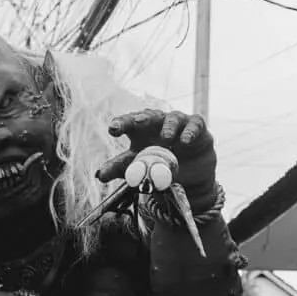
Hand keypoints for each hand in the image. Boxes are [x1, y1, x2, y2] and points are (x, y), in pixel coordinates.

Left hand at [97, 110, 216, 208]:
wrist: (189, 179)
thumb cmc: (161, 168)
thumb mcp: (139, 169)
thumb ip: (120, 169)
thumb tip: (99, 174)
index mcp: (141, 132)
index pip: (129, 124)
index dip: (121, 124)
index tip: (113, 129)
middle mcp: (159, 123)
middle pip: (149, 116)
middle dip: (142, 118)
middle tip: (136, 124)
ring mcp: (179, 124)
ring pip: (173, 119)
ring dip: (168, 126)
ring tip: (165, 137)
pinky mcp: (197, 130)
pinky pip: (194, 125)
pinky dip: (189, 131)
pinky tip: (185, 141)